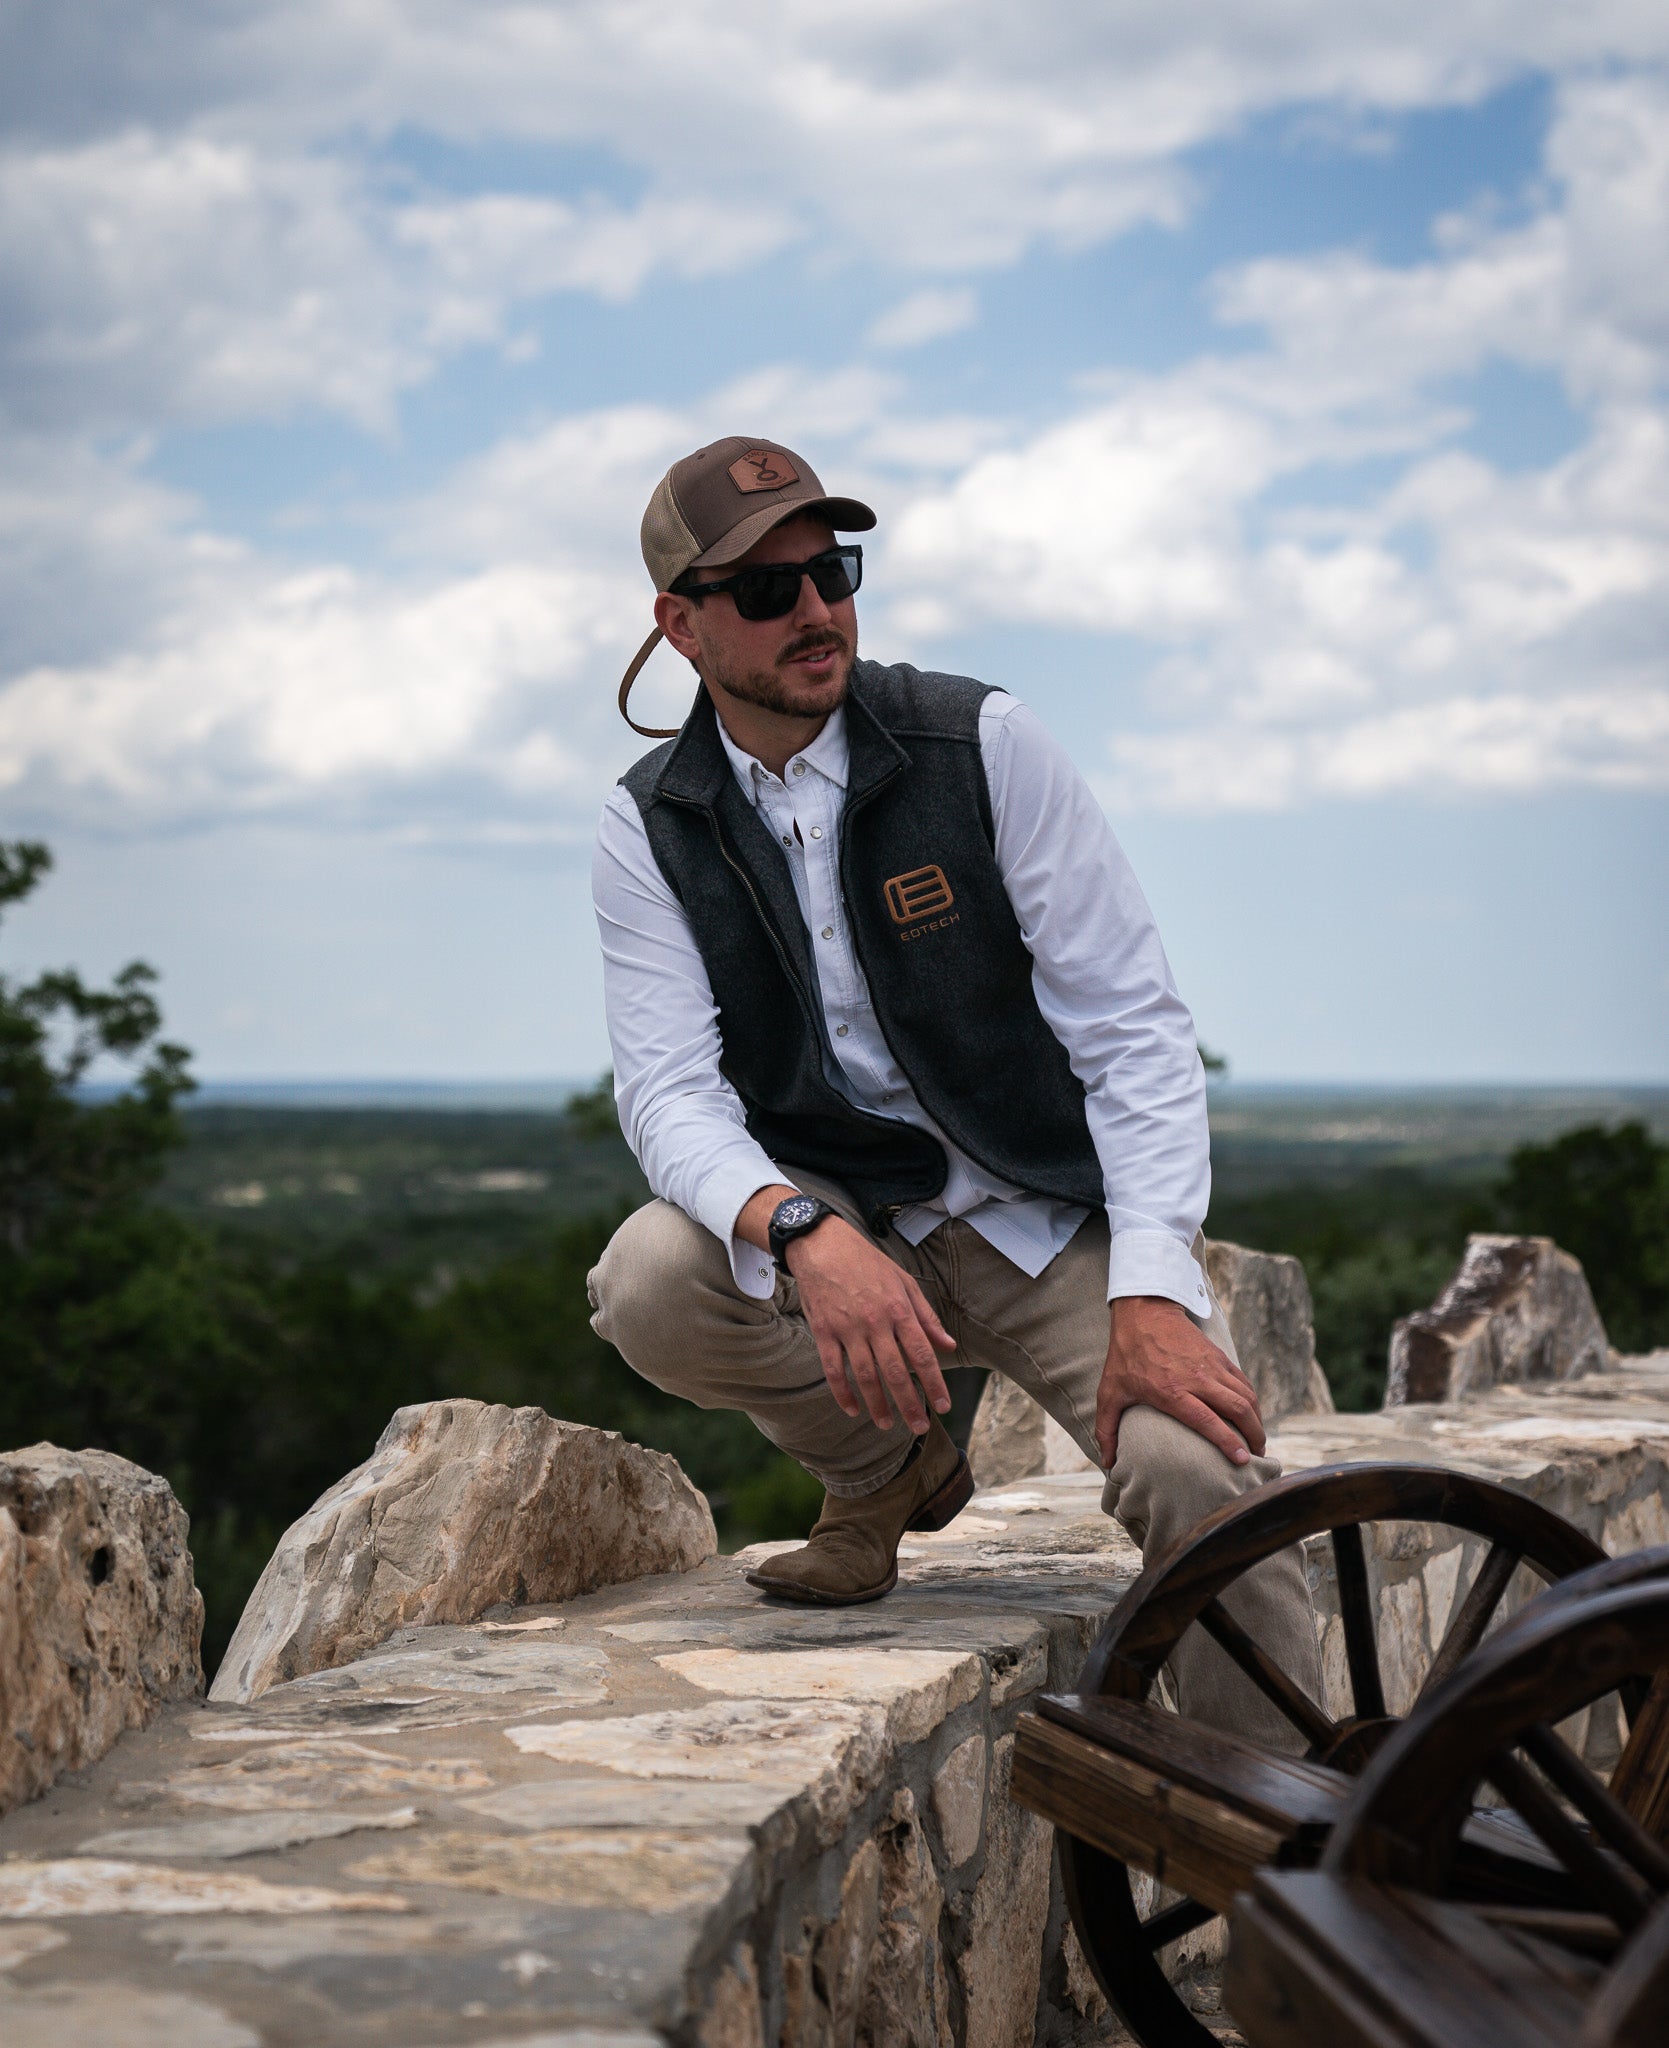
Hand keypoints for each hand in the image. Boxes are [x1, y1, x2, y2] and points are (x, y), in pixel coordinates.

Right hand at [786, 1215, 956, 1433]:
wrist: (822, 1245)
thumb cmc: (867, 1263)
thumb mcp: (904, 1282)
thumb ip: (927, 1317)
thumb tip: (948, 1345)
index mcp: (899, 1310)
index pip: (922, 1355)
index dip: (935, 1385)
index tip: (944, 1406)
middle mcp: (875, 1323)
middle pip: (896, 1373)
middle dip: (910, 1405)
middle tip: (919, 1427)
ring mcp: (848, 1329)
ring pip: (865, 1377)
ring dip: (878, 1405)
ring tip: (887, 1424)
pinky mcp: (824, 1332)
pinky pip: (833, 1370)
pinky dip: (843, 1393)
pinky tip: (853, 1409)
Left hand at [1096, 1294, 1264, 1468]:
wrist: (1145, 1312)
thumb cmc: (1125, 1355)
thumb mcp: (1110, 1392)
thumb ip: (1106, 1429)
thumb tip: (1107, 1463)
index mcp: (1172, 1391)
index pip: (1208, 1420)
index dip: (1228, 1442)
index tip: (1241, 1460)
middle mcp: (1197, 1379)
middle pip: (1238, 1409)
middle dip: (1254, 1435)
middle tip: (1257, 1456)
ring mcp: (1212, 1366)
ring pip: (1246, 1396)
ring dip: (1257, 1420)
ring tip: (1258, 1440)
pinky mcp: (1219, 1356)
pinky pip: (1243, 1382)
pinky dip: (1252, 1401)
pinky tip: (1252, 1415)